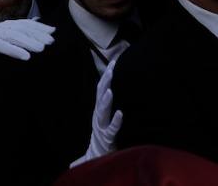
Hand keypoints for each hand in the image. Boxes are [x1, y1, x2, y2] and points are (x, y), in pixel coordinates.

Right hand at [0, 18, 54, 109]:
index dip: (40, 27)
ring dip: (28, 42)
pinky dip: (14, 50)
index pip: (27, 24)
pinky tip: (26, 57)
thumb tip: (42, 25)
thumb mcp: (12, 43)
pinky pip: (2, 46)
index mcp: (9, 26)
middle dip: (37, 34)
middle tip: (50, 42)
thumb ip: (24, 35)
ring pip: (13, 36)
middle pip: (22, 28)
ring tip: (41, 49)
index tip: (53, 33)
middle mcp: (2, 27)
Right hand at [70, 44, 126, 166]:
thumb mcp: (105, 116)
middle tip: (111, 70)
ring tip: (110, 90)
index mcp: (98, 109)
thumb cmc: (104, 133)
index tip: (114, 62)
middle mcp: (98, 115)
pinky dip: (116, 121)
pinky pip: (111, 129)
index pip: (101, 88)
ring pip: (102, 111)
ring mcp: (101, 126)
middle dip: (105, 83)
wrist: (97, 155)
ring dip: (106, 100)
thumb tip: (116, 85)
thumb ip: (109, 102)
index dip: (106, 75)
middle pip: (100, 96)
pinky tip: (121, 114)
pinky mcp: (107, 138)